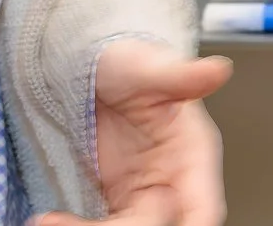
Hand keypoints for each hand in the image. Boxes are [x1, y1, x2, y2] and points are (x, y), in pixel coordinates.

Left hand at [35, 39, 231, 225]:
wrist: (92, 70)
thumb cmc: (127, 63)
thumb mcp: (147, 66)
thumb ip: (180, 75)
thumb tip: (218, 69)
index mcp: (194, 152)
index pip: (204, 207)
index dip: (193, 225)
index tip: (166, 223)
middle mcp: (173, 179)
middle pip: (162, 225)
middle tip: (87, 222)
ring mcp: (144, 194)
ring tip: (57, 220)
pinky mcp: (118, 202)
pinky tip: (54, 219)